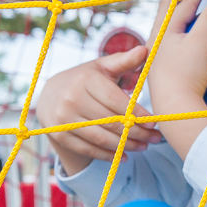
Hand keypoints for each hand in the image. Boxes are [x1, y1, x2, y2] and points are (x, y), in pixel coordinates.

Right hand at [36, 45, 161, 175]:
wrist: (51, 94)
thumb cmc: (85, 79)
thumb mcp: (102, 67)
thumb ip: (124, 61)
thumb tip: (145, 50)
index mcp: (85, 80)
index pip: (116, 101)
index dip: (136, 113)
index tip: (154, 122)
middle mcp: (71, 99)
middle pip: (111, 122)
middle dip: (137, 132)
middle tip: (155, 138)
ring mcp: (63, 119)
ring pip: (101, 138)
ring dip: (126, 145)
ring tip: (144, 146)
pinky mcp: (59, 135)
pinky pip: (89, 149)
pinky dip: (109, 155)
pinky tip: (125, 155)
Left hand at [146, 0, 206, 114]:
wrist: (175, 109)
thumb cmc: (187, 74)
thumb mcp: (201, 43)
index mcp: (163, 29)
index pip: (181, 0)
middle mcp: (157, 38)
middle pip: (168, 8)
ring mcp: (159, 53)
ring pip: (169, 24)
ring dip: (181, 10)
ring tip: (193, 3)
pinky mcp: (164, 67)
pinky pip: (173, 39)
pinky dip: (184, 29)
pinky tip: (194, 36)